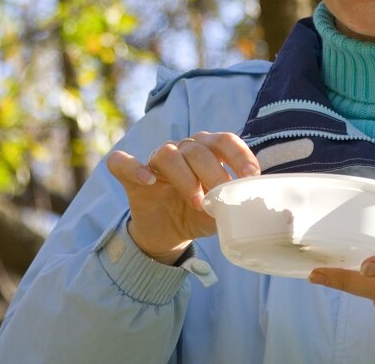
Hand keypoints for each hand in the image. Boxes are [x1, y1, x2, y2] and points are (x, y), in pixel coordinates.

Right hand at [106, 132, 259, 264]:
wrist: (167, 233)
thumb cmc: (197, 215)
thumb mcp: (218, 214)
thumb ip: (230, 206)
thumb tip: (246, 207)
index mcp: (207, 151)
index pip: (224, 141)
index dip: (239, 155)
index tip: (250, 175)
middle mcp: (182, 149)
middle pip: (197, 148)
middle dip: (213, 172)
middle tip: (221, 195)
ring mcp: (155, 161)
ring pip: (169, 154)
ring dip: (185, 177)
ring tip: (197, 201)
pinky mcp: (130, 177)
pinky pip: (123, 162)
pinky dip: (133, 167)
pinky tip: (148, 180)